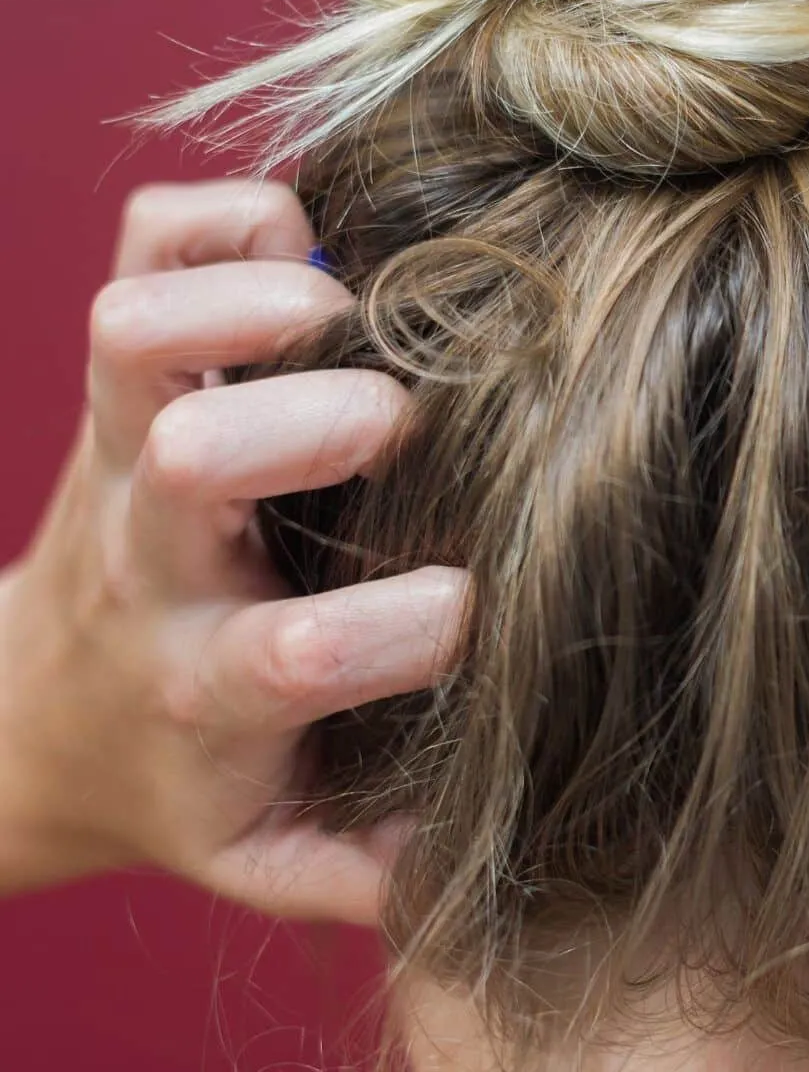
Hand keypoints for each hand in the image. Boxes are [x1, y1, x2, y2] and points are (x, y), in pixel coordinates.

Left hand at [0, 179, 463, 922]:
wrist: (32, 720)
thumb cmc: (179, 779)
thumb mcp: (267, 860)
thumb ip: (371, 870)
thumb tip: (481, 849)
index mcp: (207, 686)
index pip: (302, 654)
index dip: (417, 624)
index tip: (475, 609)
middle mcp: (153, 557)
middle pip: (196, 457)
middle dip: (332, 422)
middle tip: (407, 434)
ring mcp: (117, 452)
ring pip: (139, 329)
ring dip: (262, 299)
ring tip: (349, 323)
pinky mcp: (114, 381)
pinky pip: (142, 247)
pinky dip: (228, 220)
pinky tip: (306, 258)